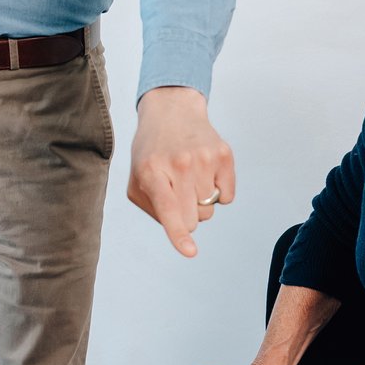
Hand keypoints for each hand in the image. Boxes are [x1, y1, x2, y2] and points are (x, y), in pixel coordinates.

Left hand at [128, 86, 234, 257]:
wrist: (172, 112)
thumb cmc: (152, 152)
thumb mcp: (137, 177)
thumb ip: (152, 207)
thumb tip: (178, 227)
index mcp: (151, 171)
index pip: (168, 209)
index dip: (179, 234)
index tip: (190, 251)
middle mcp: (178, 163)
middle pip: (193, 219)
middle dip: (185, 215)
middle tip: (176, 191)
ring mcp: (204, 157)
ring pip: (209, 210)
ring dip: (200, 203)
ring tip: (188, 176)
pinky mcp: (224, 154)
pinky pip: (227, 197)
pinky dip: (218, 193)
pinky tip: (205, 172)